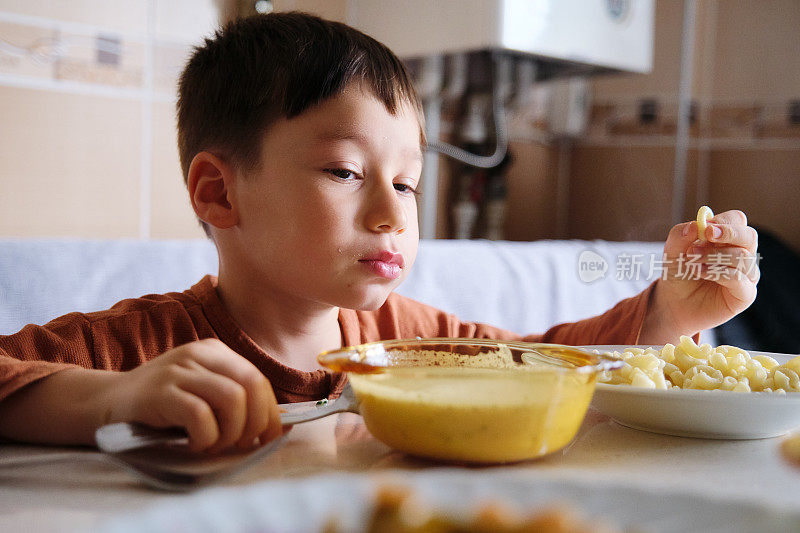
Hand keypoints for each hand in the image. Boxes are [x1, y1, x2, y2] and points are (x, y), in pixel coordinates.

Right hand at [105, 339, 282, 452]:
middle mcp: (199, 354)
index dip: (270, 414)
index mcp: (214, 351)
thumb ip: (234, 399)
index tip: (267, 439)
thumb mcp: (201, 391)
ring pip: (232, 398)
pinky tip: (193, 444)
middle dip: (254, 424)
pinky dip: (205, 437)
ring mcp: (178, 370)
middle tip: (238, 445)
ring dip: (230, 432)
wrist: (107, 402)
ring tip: (214, 445)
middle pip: (251, 386)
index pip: (258, 380)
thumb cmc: (162, 405)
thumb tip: (276, 424)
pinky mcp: (159, 392)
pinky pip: (200, 415)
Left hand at [643, 210, 759, 342]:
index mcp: (727, 239)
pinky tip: (700, 272)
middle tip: (706, 235)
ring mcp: (746, 275)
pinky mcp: (745, 294)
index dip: (724, 221)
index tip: (705, 227)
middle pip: (749, 236)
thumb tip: (695, 225)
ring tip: (692, 261)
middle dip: (728, 233)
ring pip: (743, 257)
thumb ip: (680, 236)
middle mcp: (741, 254)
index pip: (737, 221)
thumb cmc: (678, 272)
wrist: (673, 302)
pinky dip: (718, 272)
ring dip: (714, 255)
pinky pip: (739, 279)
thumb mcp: (671, 252)